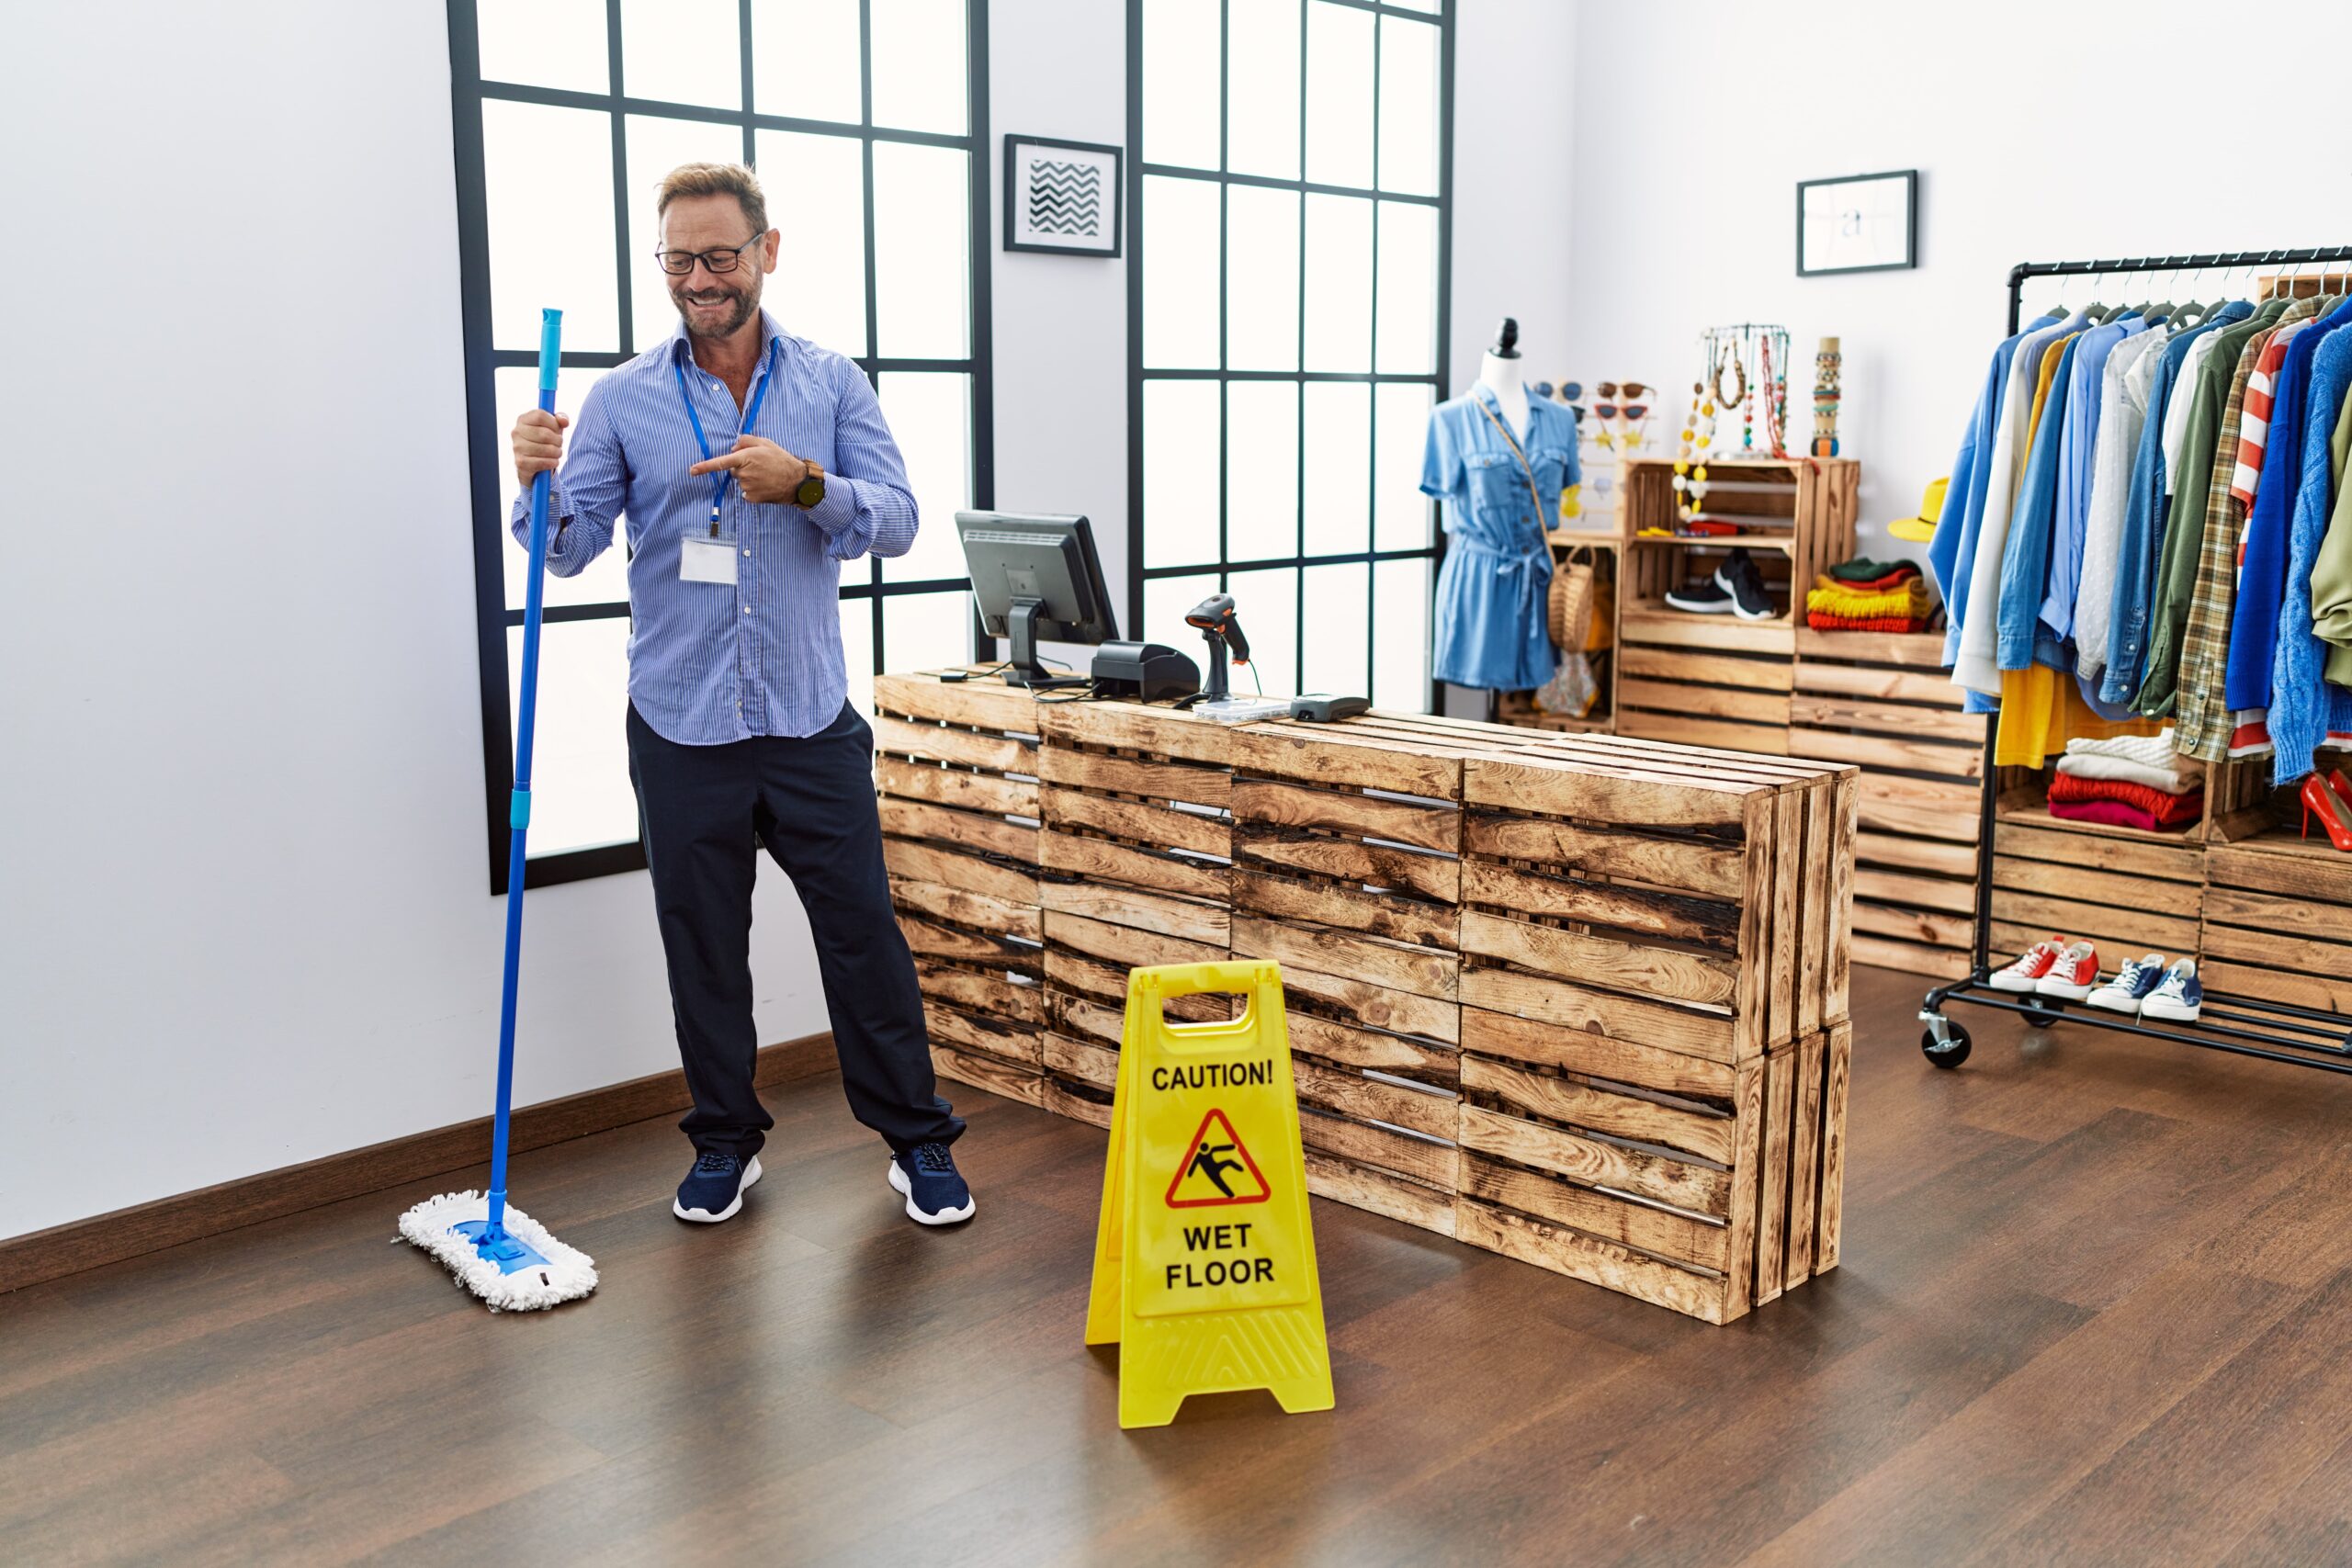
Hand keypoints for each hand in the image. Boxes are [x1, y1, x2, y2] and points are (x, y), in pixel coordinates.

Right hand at [511, 408, 568, 489]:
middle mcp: (517, 432)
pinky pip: (543, 462)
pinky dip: (552, 463)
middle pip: (545, 434)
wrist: (533, 464)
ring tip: (556, 453)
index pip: (540, 416)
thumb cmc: (545, 441)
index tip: (557, 430)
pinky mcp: (520, 462)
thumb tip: (564, 421)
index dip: (553, 424)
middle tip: (559, 444)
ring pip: (546, 449)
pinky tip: (553, 461)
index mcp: (523, 419)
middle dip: (558, 440)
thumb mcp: (553, 427)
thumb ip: (561, 419)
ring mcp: (517, 447)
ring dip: (557, 452)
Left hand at [688, 434, 809, 504]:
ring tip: (765, 475)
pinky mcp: (751, 497)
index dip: (705, 467)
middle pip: (733, 470)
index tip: (692, 470)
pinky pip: (745, 491)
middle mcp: (744, 472)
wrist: (796, 482)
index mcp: (746, 457)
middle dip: (742, 467)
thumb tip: (733, 447)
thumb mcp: (765, 443)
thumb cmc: (781, 460)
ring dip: (749, 478)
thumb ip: (746, 440)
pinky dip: (753, 488)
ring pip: (740, 481)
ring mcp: (747, 486)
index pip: (721, 462)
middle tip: (760, 466)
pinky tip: (765, 485)